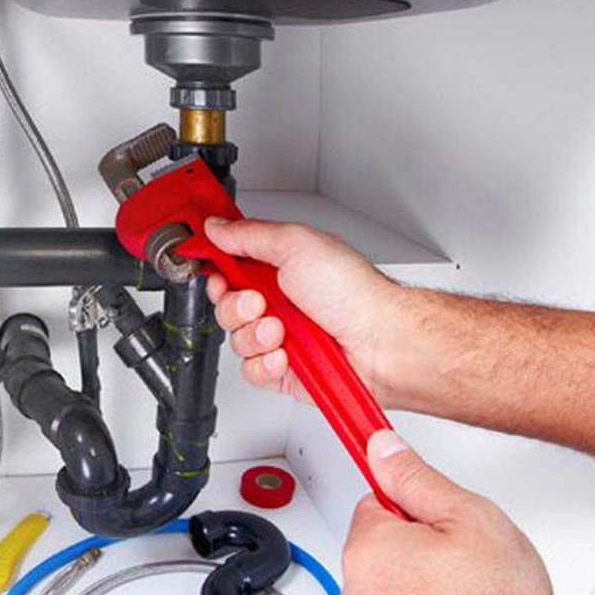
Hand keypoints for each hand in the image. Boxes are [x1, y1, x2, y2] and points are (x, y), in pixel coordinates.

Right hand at [204, 217, 408, 407]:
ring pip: (236, 339)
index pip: (229, 264)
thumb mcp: (296, 245)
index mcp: (279, 266)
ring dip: (255, 335)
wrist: (382, 343)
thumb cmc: (354, 293)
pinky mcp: (282, 369)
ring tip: (282, 331)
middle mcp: (278, 301)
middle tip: (259, 302)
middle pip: (225, 304)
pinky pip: (251, 369)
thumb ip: (250, 234)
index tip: (213, 268)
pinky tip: (286, 355)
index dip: (216, 267)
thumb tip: (216, 226)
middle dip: (235, 305)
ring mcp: (280, 336)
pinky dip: (266, 363)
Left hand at [339, 430, 557, 594]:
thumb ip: (418, 478)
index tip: (421, 504)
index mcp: (369, 548)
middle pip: (380, 541)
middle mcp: (355, 589)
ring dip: (418, 579)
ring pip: (388, 579)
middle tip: (460, 558)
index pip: (374, 500)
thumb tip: (383, 448)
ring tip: (463, 592)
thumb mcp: (471, 519)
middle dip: (416, 543)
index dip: (412, 504)